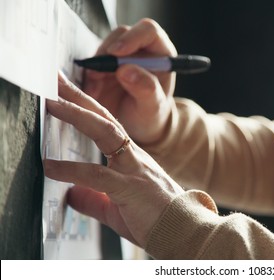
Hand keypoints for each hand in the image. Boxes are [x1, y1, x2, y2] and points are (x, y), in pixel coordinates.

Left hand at [44, 74, 183, 247]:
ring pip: (105, 133)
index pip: (106, 124)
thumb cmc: (156, 219)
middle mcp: (133, 156)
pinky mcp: (130, 187)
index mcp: (131, 158)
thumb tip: (71, 195)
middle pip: (104, 118)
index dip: (84, 106)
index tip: (64, 91)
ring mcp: (134, 168)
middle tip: (55, 78)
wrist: (183, 231)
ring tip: (51, 104)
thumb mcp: (118, 208)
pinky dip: (72, 169)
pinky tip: (50, 166)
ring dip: (77, 115)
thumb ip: (93, 199)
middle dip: (79, 96)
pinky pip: (97, 174)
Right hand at [84, 18, 176, 144]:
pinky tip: (92, 92)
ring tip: (96, 90)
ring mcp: (121, 56)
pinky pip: (91, 63)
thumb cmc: (153, 115)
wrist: (140, 127)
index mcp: (162, 54)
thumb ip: (146, 88)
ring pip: (103, 48)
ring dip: (95, 67)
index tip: (117, 52)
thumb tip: (126, 71)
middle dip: (107, 53)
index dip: (132, 37)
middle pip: (121, 35)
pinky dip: (88, 77)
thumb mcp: (153, 107)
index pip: (148, 31)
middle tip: (98, 75)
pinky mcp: (105, 65)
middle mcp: (142, 50)